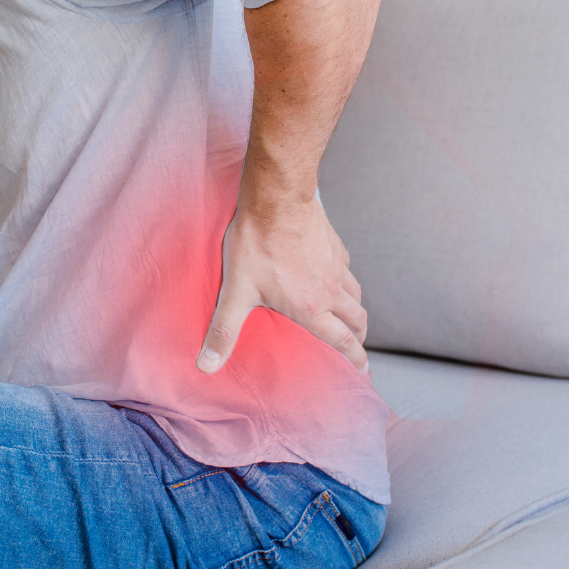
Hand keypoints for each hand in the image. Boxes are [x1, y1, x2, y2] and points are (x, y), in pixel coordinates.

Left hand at [197, 194, 367, 373]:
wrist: (276, 198)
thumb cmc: (256, 242)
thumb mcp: (236, 291)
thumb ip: (224, 330)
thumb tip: (207, 366)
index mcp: (311, 307)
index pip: (342, 341)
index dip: (355, 359)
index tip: (361, 370)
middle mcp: (330, 289)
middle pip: (357, 319)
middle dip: (359, 336)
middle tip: (356, 345)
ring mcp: (335, 264)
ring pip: (355, 293)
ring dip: (356, 309)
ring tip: (349, 315)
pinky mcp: (334, 244)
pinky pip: (347, 268)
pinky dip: (346, 279)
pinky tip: (333, 275)